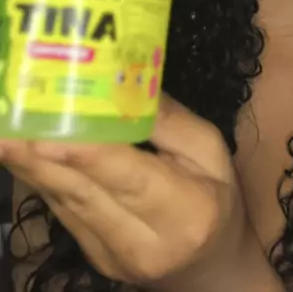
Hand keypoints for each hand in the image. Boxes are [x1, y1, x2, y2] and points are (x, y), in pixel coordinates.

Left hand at [1, 95, 280, 291]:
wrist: (209, 267)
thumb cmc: (215, 197)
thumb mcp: (212, 151)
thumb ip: (171, 121)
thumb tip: (127, 82)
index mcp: (187, 211)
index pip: (130, 179)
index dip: (89, 156)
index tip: (50, 135)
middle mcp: (144, 241)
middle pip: (86, 193)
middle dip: (42, 159)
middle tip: (9, 127)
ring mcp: (111, 255)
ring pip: (65, 203)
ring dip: (30, 167)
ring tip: (6, 134)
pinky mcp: (91, 255)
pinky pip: (62, 210)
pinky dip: (41, 178)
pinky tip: (20, 151)